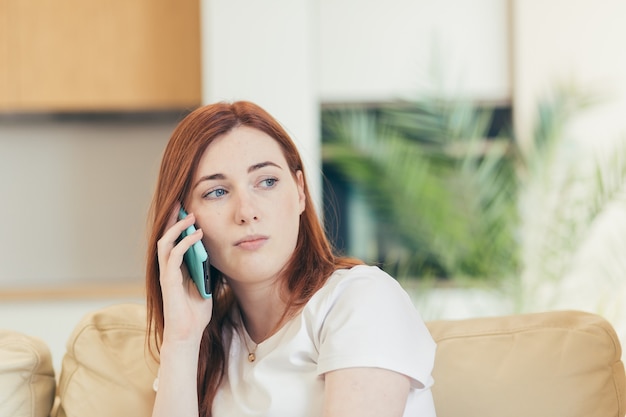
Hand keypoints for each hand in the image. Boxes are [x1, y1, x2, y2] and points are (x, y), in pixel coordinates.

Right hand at [157, 204, 212, 344]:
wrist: (188, 334)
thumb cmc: (196, 312)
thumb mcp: (205, 284)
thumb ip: (204, 268)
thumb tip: (212, 250)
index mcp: (174, 269)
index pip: (172, 241)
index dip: (177, 225)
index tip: (187, 209)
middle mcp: (166, 268)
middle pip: (165, 237)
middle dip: (172, 219)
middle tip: (182, 203)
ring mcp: (165, 273)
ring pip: (165, 242)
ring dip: (178, 227)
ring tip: (191, 216)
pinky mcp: (168, 280)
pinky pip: (175, 255)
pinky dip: (185, 242)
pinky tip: (198, 234)